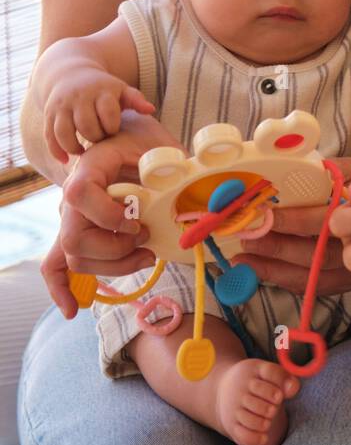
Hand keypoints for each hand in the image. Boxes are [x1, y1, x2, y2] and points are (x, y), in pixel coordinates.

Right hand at [43, 67, 154, 162]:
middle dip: (96, 137)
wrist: (70, 74)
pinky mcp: (48, 114)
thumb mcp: (120, 90)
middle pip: (86, 126)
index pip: (107, 113)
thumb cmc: (102, 88)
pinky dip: (56, 151)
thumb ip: (136, 100)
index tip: (113, 129)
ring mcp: (61, 106)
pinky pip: (49, 137)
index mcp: (100, 91)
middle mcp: (79, 97)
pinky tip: (66, 160)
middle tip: (100, 138)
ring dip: (75, 147)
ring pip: (64, 133)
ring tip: (84, 151)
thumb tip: (150, 110)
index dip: (111, 126)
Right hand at [45, 111, 183, 316]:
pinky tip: (74, 310)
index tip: (137, 222)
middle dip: (116, 249)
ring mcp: (72, 217)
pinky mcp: (79, 232)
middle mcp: (72, 195)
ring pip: (76, 257)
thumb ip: (174, 166)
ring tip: (147, 257)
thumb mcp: (160, 145)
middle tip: (148, 238)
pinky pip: (56, 265)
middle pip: (75, 238)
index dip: (109, 215)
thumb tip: (199, 193)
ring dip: (113, 267)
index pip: (80, 195)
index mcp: (89, 168)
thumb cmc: (143, 140)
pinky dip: (62, 289)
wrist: (124, 134)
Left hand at [231, 156, 350, 294]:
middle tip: (249, 237)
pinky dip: (287, 281)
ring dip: (276, 269)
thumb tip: (301, 168)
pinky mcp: (349, 282)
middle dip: (280, 248)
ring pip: (315, 275)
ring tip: (244, 258)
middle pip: (319, 254)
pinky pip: (315, 288)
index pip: (328, 220)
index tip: (268, 214)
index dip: (297, 220)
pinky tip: (261, 271)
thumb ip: (333, 170)